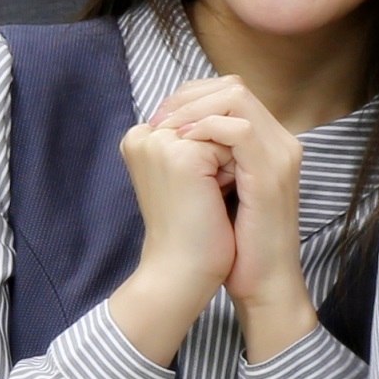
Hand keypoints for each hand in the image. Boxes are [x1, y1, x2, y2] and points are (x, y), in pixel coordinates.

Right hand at [104, 120, 240, 372]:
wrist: (185, 273)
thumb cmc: (192, 230)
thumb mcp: (193, 174)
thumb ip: (199, 139)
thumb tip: (233, 105)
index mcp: (141, 138)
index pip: (197, 110)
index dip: (220, 142)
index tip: (209, 185)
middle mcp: (143, 134)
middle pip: (211, 110)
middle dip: (227, 144)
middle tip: (214, 191)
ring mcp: (159, 141)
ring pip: (223, 124)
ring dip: (232, 155)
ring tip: (214, 195)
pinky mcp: (180, 155)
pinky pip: (231, 140)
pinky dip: (237, 167)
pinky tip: (218, 199)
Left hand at [151, 76, 318, 353]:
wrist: (261, 283)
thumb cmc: (236, 244)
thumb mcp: (220, 189)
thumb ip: (208, 158)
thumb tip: (170, 136)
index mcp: (269, 143)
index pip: (230, 92)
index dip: (190, 98)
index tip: (159, 121)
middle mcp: (280, 142)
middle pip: (233, 86)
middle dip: (188, 97)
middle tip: (159, 122)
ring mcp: (280, 155)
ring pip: (236, 97)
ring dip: (193, 109)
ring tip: (168, 131)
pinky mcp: (271, 173)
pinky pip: (239, 128)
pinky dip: (205, 128)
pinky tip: (182, 144)